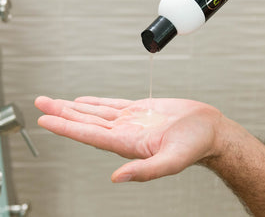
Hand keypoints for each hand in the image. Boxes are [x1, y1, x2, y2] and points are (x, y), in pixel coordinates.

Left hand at [35, 96, 223, 182]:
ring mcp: (131, 120)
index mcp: (128, 144)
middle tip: (41, 103)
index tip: (46, 119)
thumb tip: (117, 178)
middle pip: (86, 122)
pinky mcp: (140, 109)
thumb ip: (145, 171)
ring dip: (75, 106)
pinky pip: (112, 105)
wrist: (207, 129)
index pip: (89, 135)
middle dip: (62, 112)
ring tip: (56, 101)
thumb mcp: (172, 160)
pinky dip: (96, 102)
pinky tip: (85, 101)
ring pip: (96, 112)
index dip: (66, 126)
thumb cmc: (195, 145)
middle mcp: (125, 132)